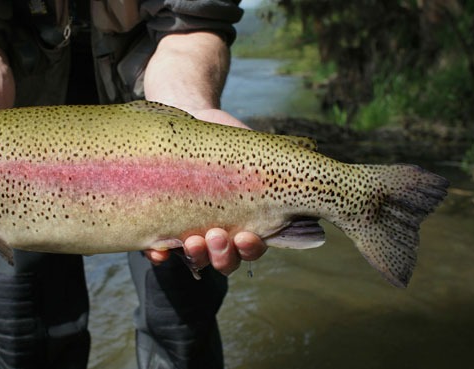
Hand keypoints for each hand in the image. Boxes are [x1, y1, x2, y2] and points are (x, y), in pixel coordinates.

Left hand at [141, 107, 267, 274]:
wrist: (194, 119)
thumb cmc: (234, 139)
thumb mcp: (259, 153)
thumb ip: (279, 170)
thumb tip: (316, 172)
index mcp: (248, 222)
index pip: (252, 250)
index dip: (250, 250)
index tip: (246, 237)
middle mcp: (221, 232)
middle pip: (225, 260)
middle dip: (222, 254)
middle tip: (216, 236)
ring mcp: (192, 228)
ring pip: (195, 257)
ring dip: (195, 255)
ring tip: (192, 240)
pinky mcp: (164, 221)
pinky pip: (160, 248)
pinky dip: (158, 255)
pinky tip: (157, 253)